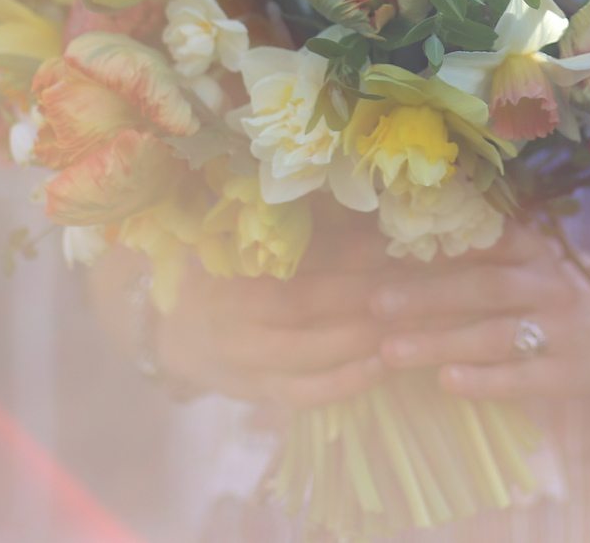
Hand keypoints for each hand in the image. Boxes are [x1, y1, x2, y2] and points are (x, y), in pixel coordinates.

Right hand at [97, 210, 405, 409]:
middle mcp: (231, 309)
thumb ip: (290, 221)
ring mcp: (243, 355)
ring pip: (307, 349)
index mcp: (226, 261)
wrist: (173, 334)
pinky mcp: (257, 391)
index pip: (291, 254)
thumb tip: (355, 196)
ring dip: (362, 335)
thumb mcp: (238, 238)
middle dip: (362, 289)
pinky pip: (303, 392)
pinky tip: (384, 366)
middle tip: (416, 279)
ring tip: (412, 319)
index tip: (390, 239)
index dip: (344, 247)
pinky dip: (343, 383)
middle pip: (302, 300)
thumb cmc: (222, 273)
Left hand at [368, 223, 589, 400]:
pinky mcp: (567, 374)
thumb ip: (487, 245)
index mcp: (537, 248)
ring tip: (389, 350)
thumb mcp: (538, 251)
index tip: (384, 247)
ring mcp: (560, 331)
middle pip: (482, 288)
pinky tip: (445, 382)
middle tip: (373, 303)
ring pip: (494, 336)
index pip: (483, 242)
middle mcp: (549, 285)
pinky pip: (521, 378)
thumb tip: (413, 231)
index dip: (435, 245)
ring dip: (440, 342)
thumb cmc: (570, 282)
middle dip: (425, 296)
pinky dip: (483, 381)